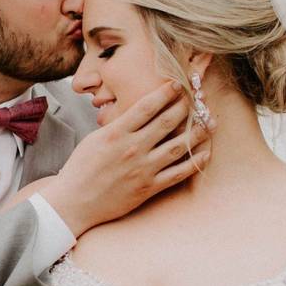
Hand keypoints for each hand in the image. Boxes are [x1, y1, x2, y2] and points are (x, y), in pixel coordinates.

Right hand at [41, 81, 213, 236]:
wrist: (75, 202)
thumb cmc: (81, 167)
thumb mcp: (95, 138)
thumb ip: (118, 125)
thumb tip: (137, 113)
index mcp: (117, 133)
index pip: (146, 106)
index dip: (165, 93)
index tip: (178, 84)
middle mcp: (132, 148)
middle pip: (166, 122)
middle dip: (185, 108)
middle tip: (198, 99)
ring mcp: (142, 169)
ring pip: (177, 146)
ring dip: (197, 132)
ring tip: (210, 122)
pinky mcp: (148, 188)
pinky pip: (177, 174)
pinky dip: (194, 163)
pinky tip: (205, 153)